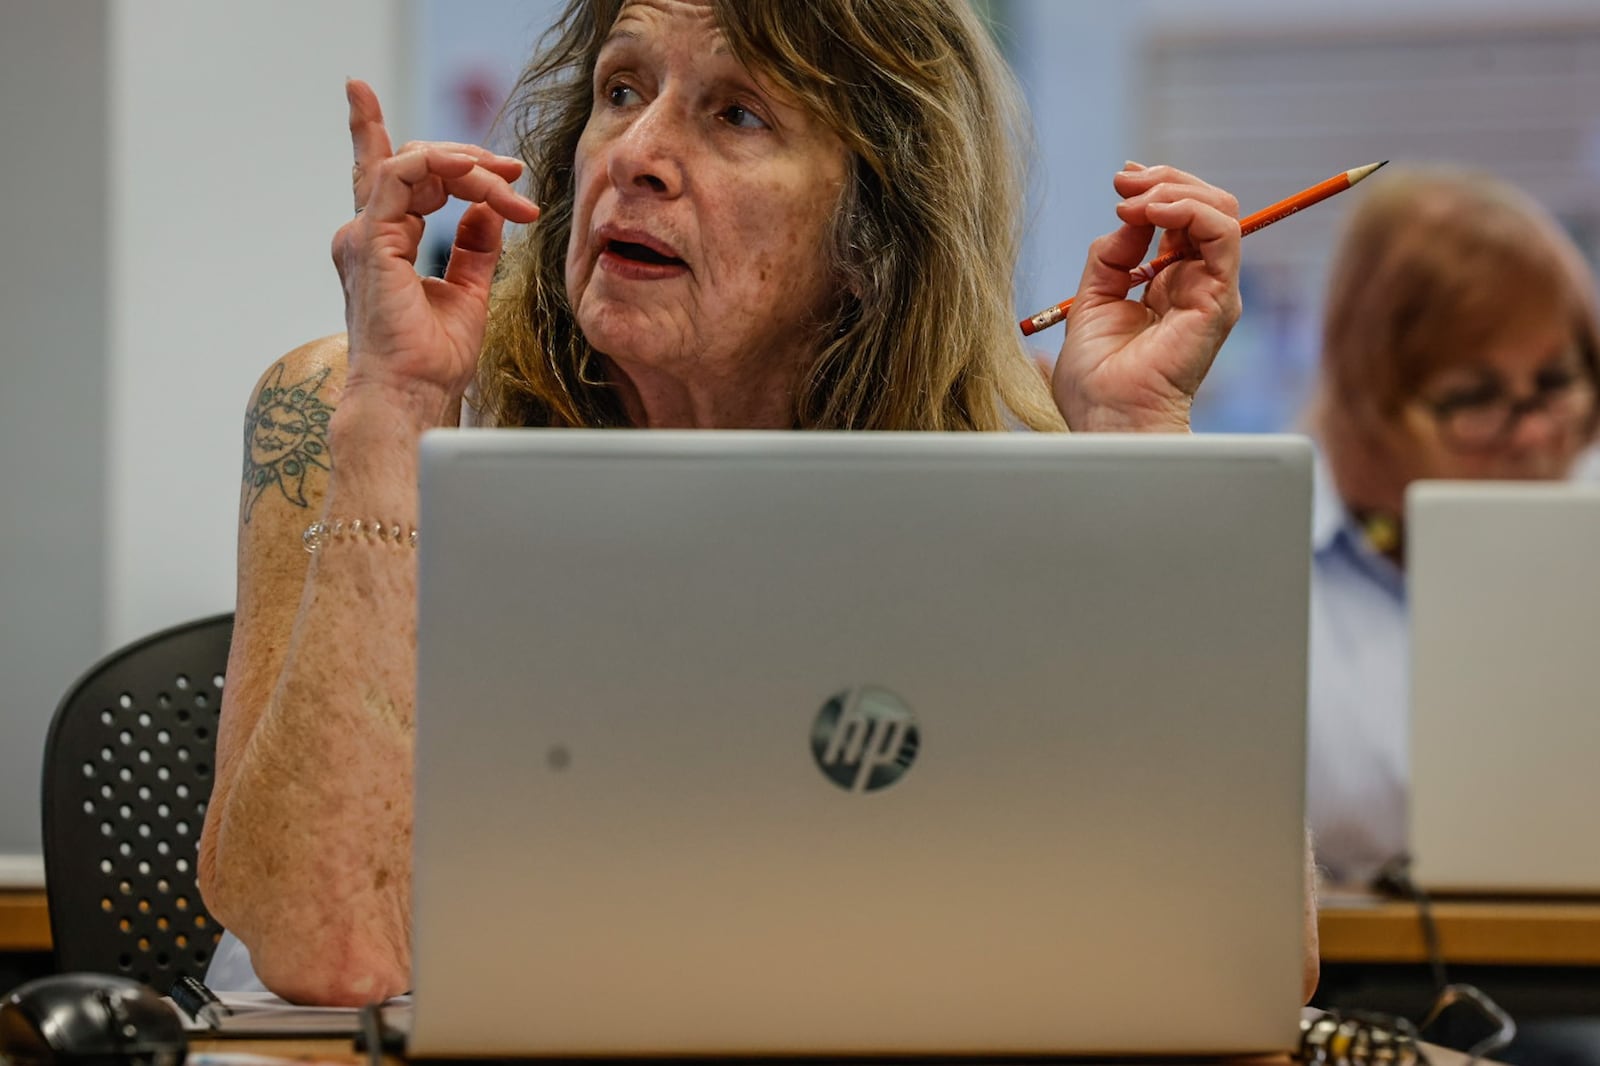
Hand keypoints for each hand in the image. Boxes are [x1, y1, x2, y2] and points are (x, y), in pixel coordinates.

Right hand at [331, 79, 541, 424]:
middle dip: (467, 158)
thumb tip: (490, 212)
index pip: (400, 178)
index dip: (443, 158)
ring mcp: (365, 234)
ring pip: (413, 163)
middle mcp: (368, 234)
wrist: (412, 395)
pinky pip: (400, 175)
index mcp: (384, 244)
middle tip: (513, 171)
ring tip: (507, 182)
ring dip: (466, 165)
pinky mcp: (371, 239)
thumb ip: (473, 249)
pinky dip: (439, 163)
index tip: (505, 174)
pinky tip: (476, 174)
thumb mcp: (468, 293)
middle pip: (411, 163)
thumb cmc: (431, 361)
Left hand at [1051, 163, 1241, 431]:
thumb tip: (1127, 218)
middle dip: (1163, 181)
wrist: (1109, 419)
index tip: (1120, 180)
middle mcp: (1196, 284)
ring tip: (1134, 202)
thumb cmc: (1097, 381)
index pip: (1179, 219)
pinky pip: (1222, 233)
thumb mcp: (1091, 301)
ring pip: (1219, 210)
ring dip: (1174, 191)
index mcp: (1167, 285)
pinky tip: (1153, 214)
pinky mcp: (1219, 298)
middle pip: (1203, 206)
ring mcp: (1212, 290)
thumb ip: (1110, 257)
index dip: (1154, 190)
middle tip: (1122, 180)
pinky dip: (1189, 210)